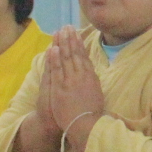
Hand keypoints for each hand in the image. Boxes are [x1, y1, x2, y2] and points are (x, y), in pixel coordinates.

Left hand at [42, 27, 106, 141]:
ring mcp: (71, 81)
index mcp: (91, 78)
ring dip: (63, 44)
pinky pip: (58, 70)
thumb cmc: (94, 115)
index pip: (84, 57)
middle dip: (71, 39)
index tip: (77, 34)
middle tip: (67, 26)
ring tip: (60, 32)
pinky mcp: (61, 88)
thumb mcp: (97, 95)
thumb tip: (91, 74)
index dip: (79, 44)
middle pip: (75, 54)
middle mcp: (82, 76)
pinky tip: (54, 48)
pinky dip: (56, 58)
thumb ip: (93, 83)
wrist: (86, 126)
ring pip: (66, 59)